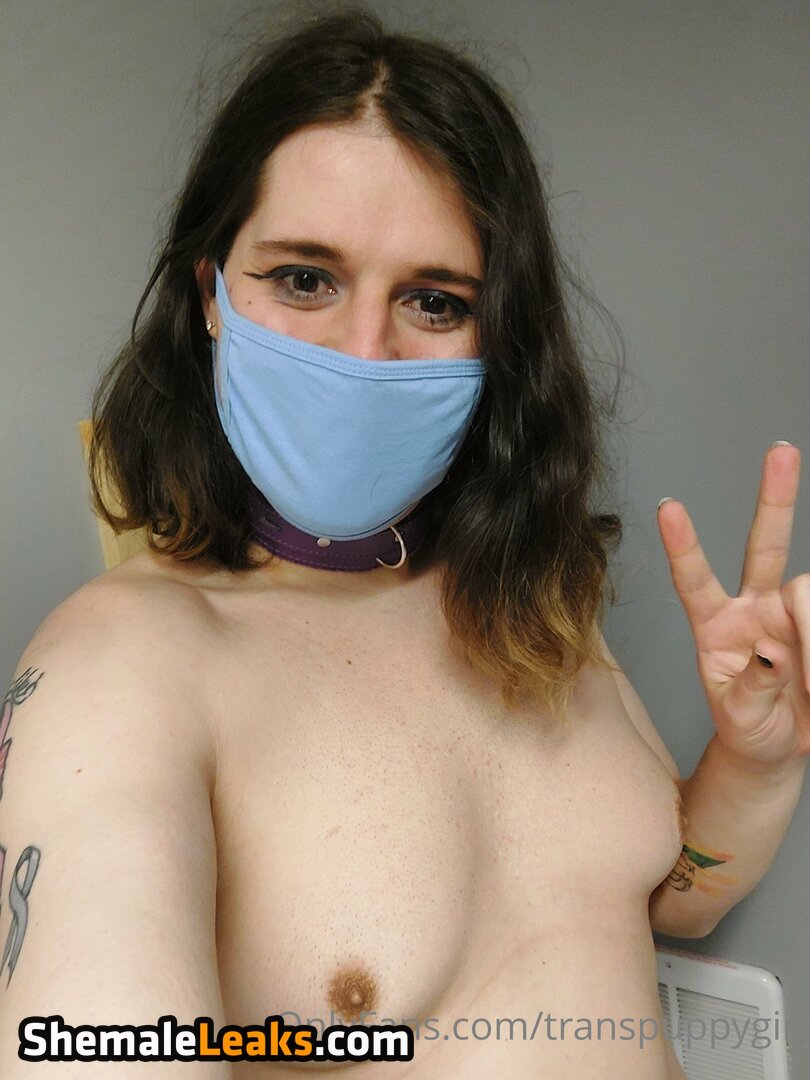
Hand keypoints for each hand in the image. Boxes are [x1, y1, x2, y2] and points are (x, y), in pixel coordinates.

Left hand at [657, 442, 809, 770]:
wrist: (780, 748)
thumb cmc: (750, 729)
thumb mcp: (740, 719)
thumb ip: (752, 687)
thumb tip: (771, 652)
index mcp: (714, 626)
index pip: (693, 580)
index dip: (683, 546)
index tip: (667, 506)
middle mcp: (752, 606)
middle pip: (765, 544)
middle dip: (774, 497)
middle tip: (781, 452)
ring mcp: (789, 612)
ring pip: (809, 591)